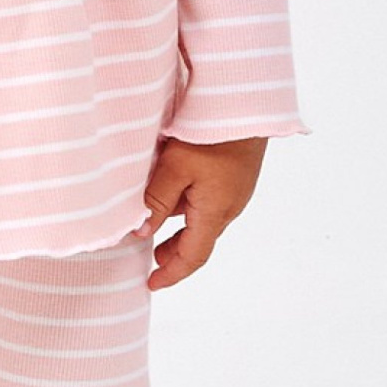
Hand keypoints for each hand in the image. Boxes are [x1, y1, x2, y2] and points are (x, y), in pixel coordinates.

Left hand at [137, 135, 268, 289]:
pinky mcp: (236, 176)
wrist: (246, 104)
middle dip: (175, 252)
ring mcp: (235, 191)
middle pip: (200, 240)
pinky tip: (175, 192)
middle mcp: (229, 206)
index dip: (172, 273)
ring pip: (204, 219)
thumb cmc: (212, 134)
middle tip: (152, 258)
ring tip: (155, 223)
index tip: (152, 283)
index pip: (193, 256)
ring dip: (181, 227)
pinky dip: (190, 207)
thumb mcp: (175, 167)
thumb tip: (140, 233)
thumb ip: (156, 200)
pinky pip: (210, 201)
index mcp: (215, 212)